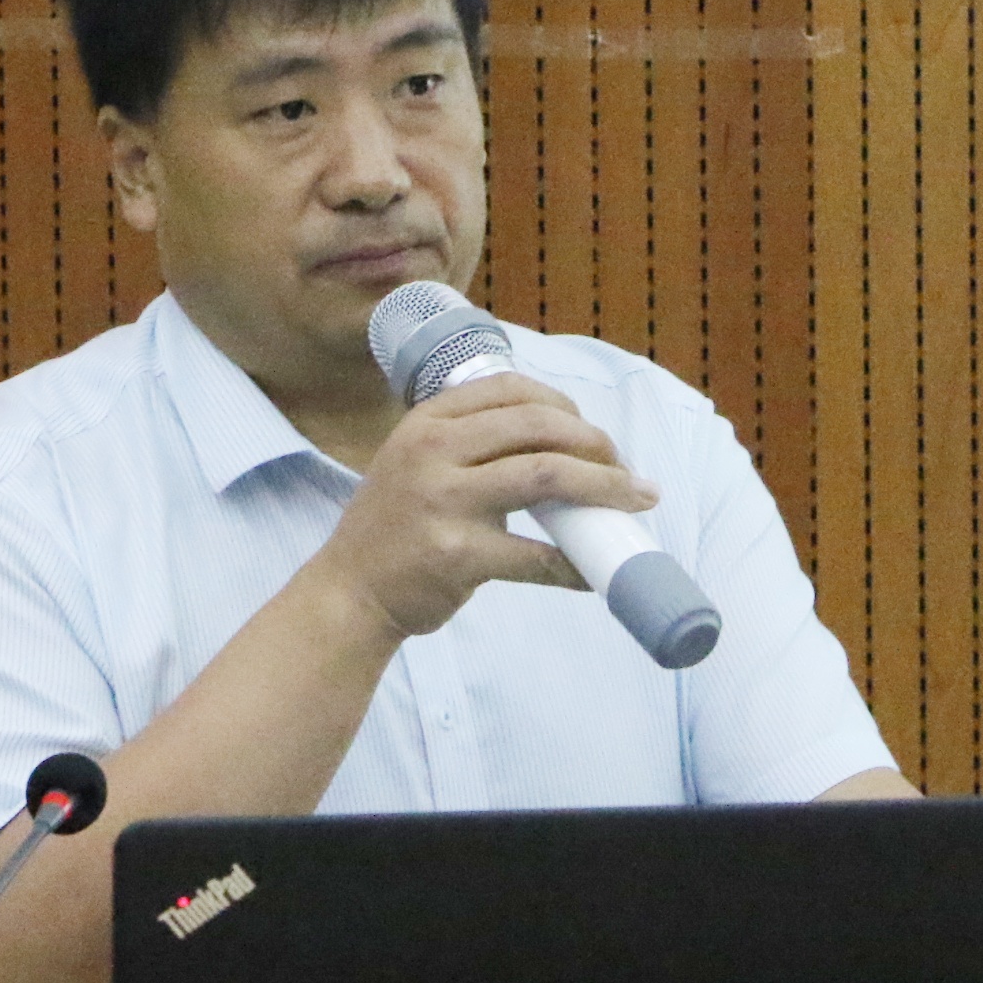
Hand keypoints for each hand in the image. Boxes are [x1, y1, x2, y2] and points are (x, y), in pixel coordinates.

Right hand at [310, 375, 655, 639]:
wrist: (348, 593)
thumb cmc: (396, 529)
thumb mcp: (418, 463)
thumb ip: (473, 444)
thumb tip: (565, 444)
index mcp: (428, 422)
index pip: (512, 389)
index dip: (565, 406)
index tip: (591, 434)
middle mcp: (432, 450)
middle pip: (539, 426)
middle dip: (596, 444)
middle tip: (624, 471)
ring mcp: (443, 501)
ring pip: (547, 475)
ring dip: (604, 487)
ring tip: (634, 501)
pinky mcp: (456, 555)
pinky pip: (537, 556)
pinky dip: (577, 564)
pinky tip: (596, 573)